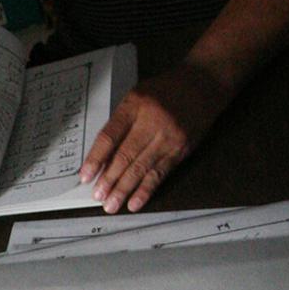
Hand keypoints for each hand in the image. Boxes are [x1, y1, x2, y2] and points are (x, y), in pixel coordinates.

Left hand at [80, 62, 231, 212]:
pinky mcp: (181, 150)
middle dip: (109, 179)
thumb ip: (120, 122)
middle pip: (125, 156)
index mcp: (134, 106)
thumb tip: (102, 156)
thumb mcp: (137, 96)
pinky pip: (160, 173)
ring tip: (111, 205)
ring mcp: (167, 137)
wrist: (203, 83)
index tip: (85, 176)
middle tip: (98, 196)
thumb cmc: (164, 91)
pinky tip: (135, 203)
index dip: (95, 159)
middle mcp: (151, 122)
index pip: (109, 136)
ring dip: (124, 190)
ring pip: (141, 168)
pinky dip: (146, 190)